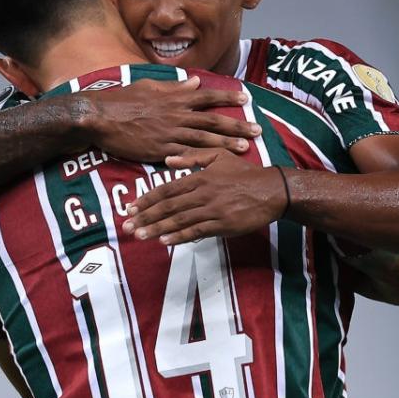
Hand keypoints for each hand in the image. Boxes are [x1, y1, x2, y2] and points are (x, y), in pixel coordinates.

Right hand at [64, 77, 261, 161]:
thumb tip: (194, 82)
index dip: (228, 98)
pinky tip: (217, 165)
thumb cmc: (122, 100)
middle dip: (237, 125)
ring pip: (205, 139)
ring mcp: (170, 134)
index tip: (246, 100)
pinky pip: (186, 156)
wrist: (101, 118)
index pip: (207, 96)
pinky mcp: (161, 151)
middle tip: (258, 130)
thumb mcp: (149, 86)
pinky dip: (203, 160)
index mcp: (174, 98)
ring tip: (246, 148)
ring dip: (227, 144)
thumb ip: (174, 86)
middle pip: (213, 120)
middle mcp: (177, 115)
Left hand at [123, 147, 288, 244]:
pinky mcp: (223, 224)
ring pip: (179, 220)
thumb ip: (193, 156)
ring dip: (157, 228)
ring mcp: (213, 210)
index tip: (131, 207)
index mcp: (200, 176)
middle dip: (145, 216)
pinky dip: (180, 236)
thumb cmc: (245, 173)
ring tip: (139, 236)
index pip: (167, 189)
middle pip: (168, 206)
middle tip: (126, 226)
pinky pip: (197, 231)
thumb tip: (167, 160)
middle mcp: (203, 193)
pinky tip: (165, 241)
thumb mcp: (219, 156)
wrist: (272, 190)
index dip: (147, 199)